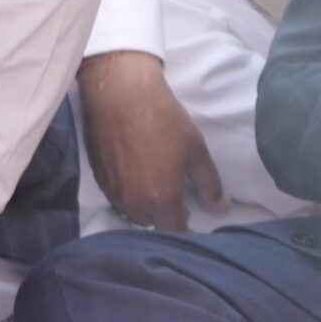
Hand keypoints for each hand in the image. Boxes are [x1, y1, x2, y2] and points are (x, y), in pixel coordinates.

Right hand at [77, 50, 222, 229]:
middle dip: (165, 216)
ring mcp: (112, 191)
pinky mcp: (98, 177)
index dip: (187, 224)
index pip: (176, 229)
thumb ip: (210, 183)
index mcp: (160, 200)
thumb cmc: (162, 119)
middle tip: (176, 196)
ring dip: (145, 206)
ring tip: (155, 187)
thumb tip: (222, 205)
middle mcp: (134, 203)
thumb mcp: (195, 149)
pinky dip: (128, 193)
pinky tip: (135, 174)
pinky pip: (116, 197)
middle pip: (152, 223)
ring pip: (132, 212)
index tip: (192, 213)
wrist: (119, 92)